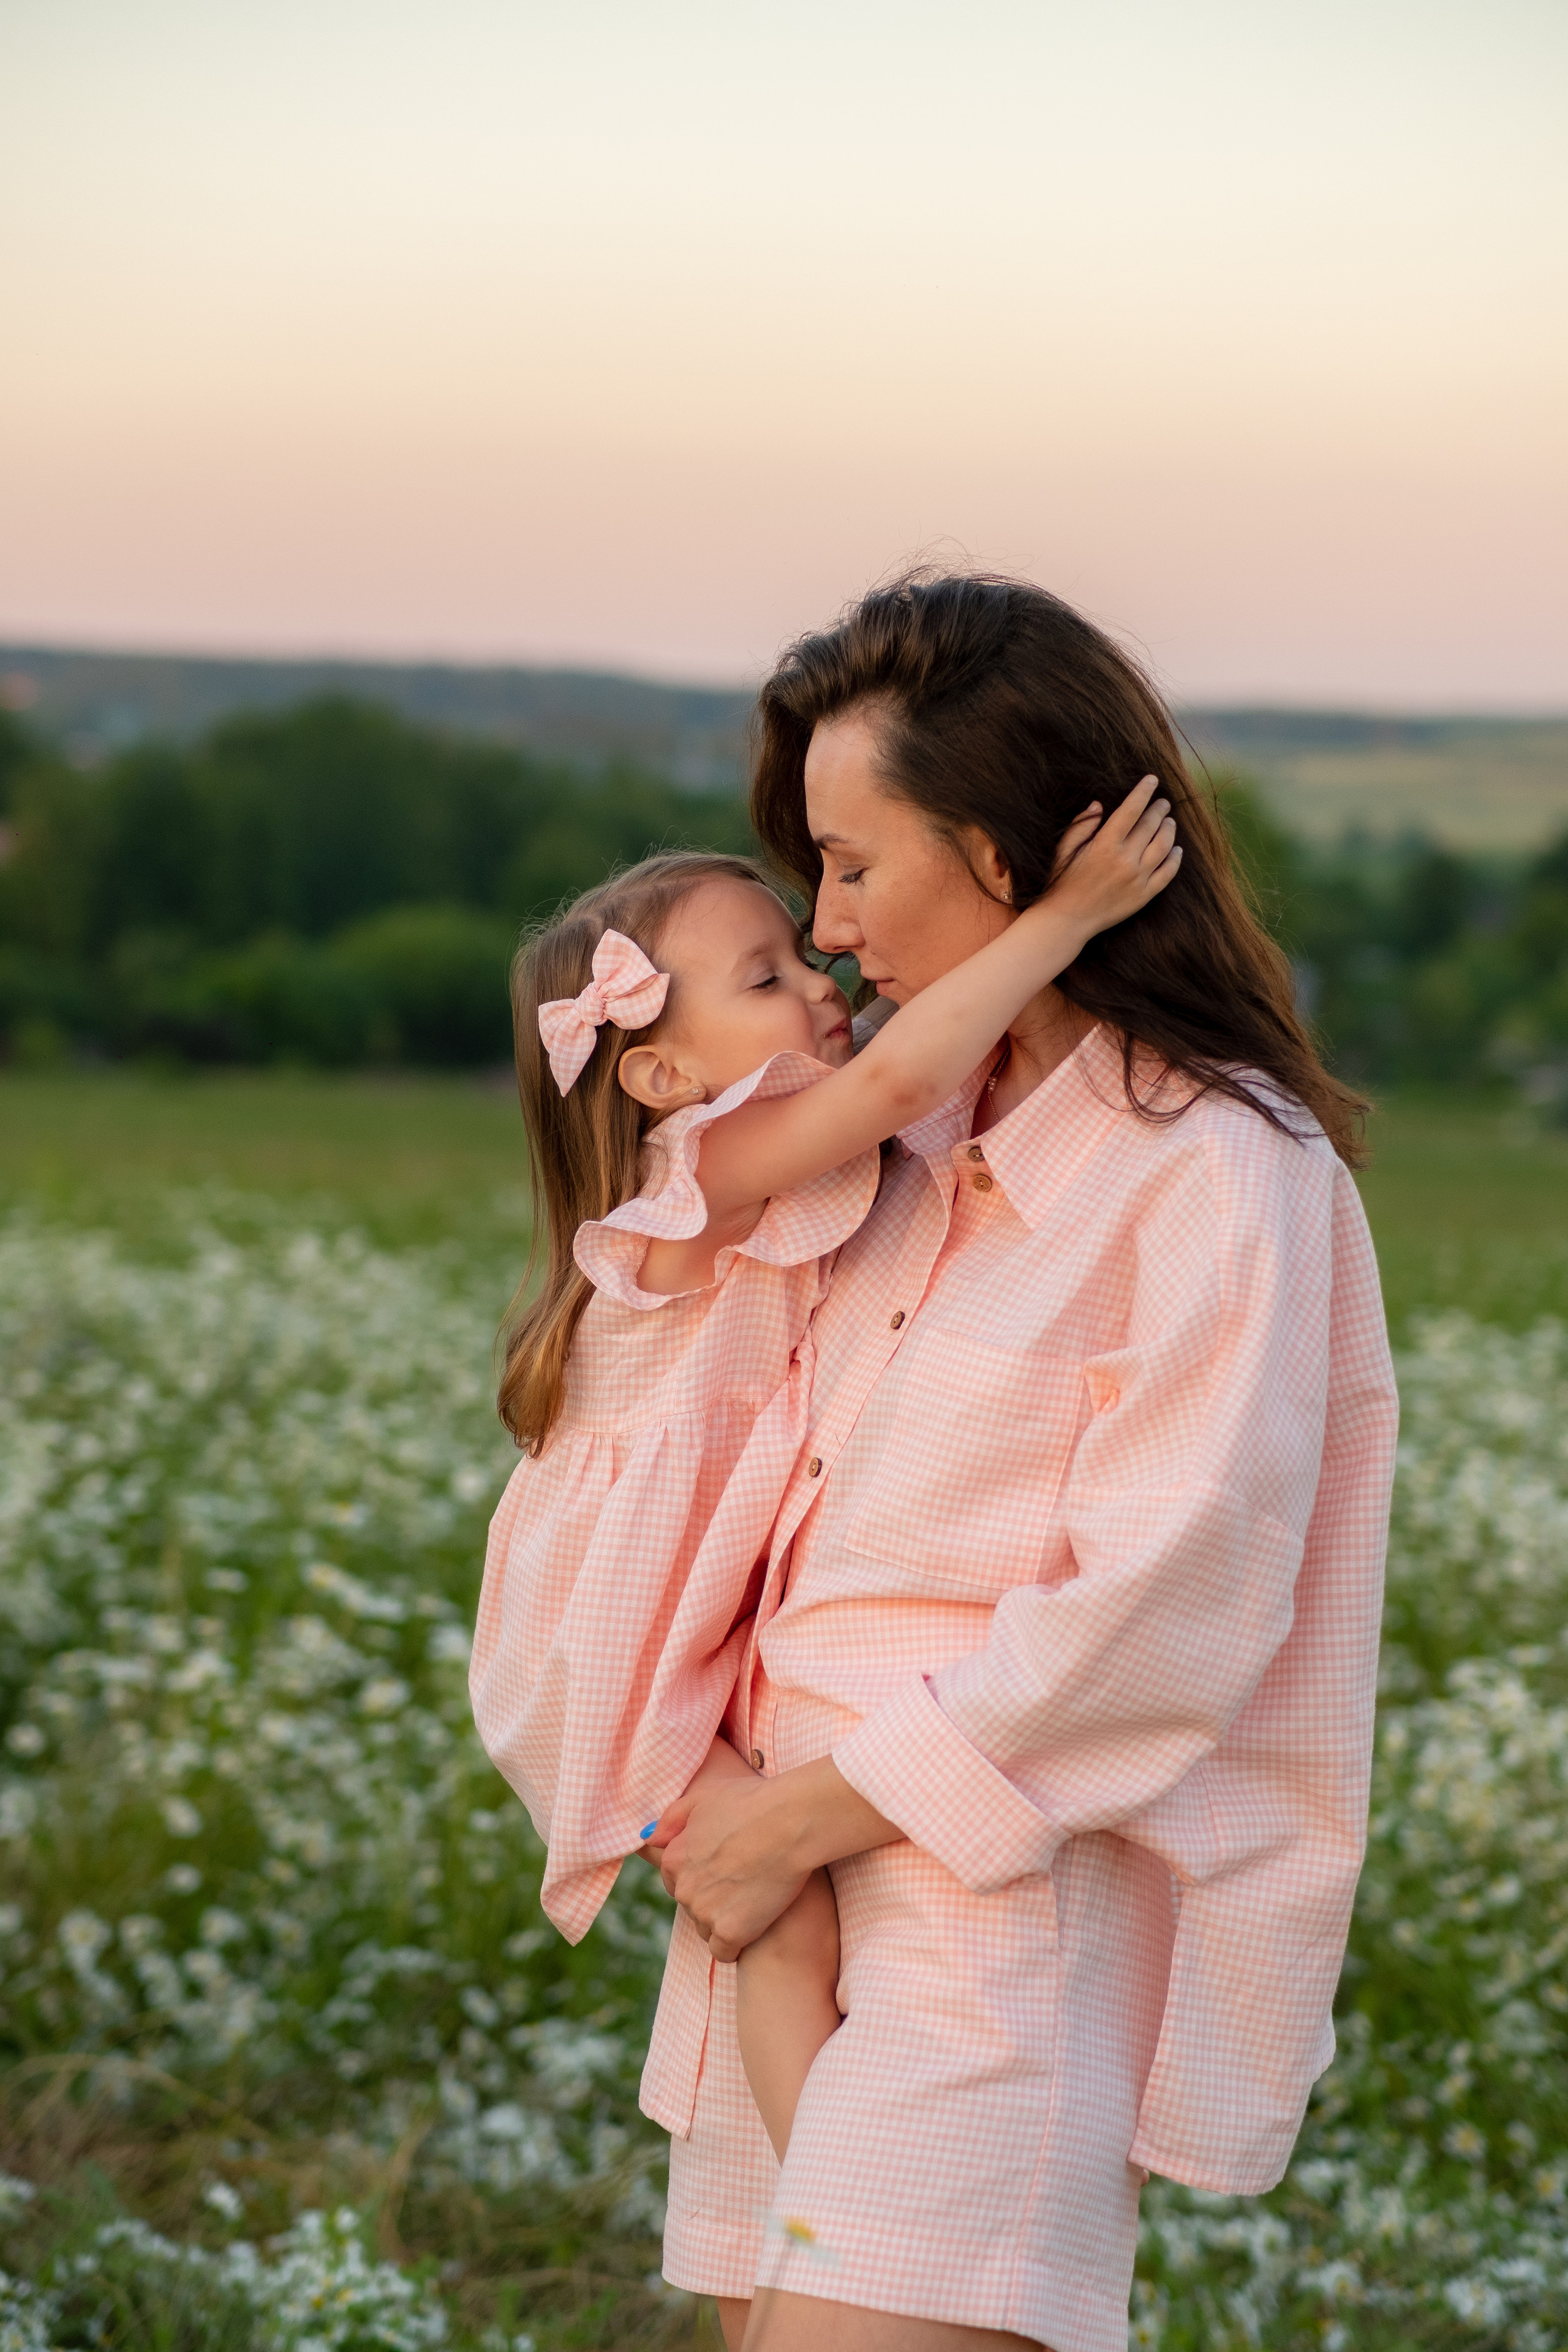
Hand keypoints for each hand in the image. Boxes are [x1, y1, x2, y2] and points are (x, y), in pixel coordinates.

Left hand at [645, 1775, 810, 1960]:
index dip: (702, 1875)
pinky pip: (725, 1952)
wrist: (791, 1822)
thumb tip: (650, 1837)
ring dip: (725, 1920)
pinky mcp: (730, 1932)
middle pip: (691, 1906)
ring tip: (753, 1899)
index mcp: (673, 1858)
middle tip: (744, 1880)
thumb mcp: (705, 1798)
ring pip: (707, 1929)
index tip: (726, 1867)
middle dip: (712, 1898)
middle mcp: (683, 1888)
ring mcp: (705, 1913)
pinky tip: (755, 1925)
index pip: (676, 1881)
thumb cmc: (753, 1803)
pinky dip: (737, 1944)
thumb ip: (673, 1818)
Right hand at [1043, 773, 1180, 927]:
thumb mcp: (1065, 849)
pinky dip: (1175, 859)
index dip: (1143, 791)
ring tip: (1170, 821)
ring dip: (1169, 829)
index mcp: (1105, 845)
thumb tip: (1100, 804)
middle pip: (1150, 825)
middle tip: (1163, 802)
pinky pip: (1168, 873)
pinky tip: (1177, 850)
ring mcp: (1137, 879)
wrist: (1067, 920)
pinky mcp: (1144, 896)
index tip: (1152, 779)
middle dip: (1159, 809)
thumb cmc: (1063, 882)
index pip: (1131, 810)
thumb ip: (1083, 825)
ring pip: (1164, 846)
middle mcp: (1125, 861)